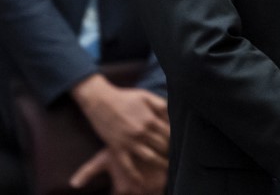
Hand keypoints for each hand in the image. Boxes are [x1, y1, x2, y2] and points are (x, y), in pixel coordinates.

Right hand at [70, 74, 169, 191]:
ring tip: (167, 169)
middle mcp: (142, 132)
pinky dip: (135, 176)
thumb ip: (161, 105)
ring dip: (160, 164)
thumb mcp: (145, 96)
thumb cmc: (124, 97)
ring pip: (150, 157)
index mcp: (150, 119)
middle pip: (162, 146)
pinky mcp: (117, 148)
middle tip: (177, 158)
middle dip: (170, 152)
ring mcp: (129, 141)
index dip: (176, 140)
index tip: (181, 144)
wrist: (99, 100)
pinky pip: (127, 165)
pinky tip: (141, 183)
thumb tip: (174, 112)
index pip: (170, 134)